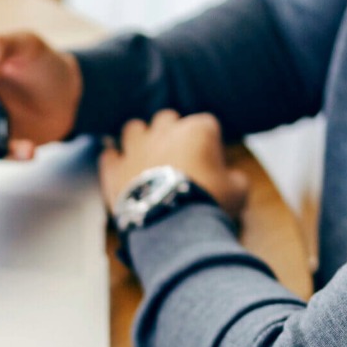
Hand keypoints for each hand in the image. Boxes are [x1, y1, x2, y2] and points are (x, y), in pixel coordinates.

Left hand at [99, 110, 248, 217]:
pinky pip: (109, 155)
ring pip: (134, 128)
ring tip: (146, 158)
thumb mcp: (238, 192)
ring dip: (140, 139)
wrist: (174, 226)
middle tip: (177, 157)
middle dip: (172, 134)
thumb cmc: (209, 204)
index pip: (206, 125)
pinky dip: (115, 161)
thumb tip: (233, 179)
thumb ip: (235, 178)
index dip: (209, 143)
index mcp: (198, 130)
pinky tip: (121, 170)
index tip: (210, 162)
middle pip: (167, 120)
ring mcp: (136, 147)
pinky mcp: (115, 167)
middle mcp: (164, 131)